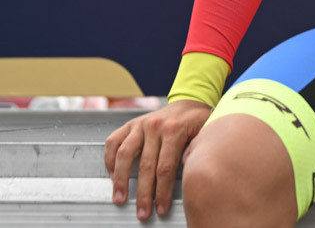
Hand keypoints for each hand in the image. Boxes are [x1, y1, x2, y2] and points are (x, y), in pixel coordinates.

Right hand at [104, 99, 213, 220]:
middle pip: (145, 166)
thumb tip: (189, 168)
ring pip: (125, 155)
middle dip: (143, 194)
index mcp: (174, 130)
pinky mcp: (130, 124)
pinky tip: (112, 175)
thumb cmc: (198, 120)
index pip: (165, 168)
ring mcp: (140, 124)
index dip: (162, 192)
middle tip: (142, 212)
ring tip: (119, 198)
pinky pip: (113, 141)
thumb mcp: (206, 132)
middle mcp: (154, 126)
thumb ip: (198, 149)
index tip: (161, 208)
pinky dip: (109, 159)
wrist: (189, 101)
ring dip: (120, 180)